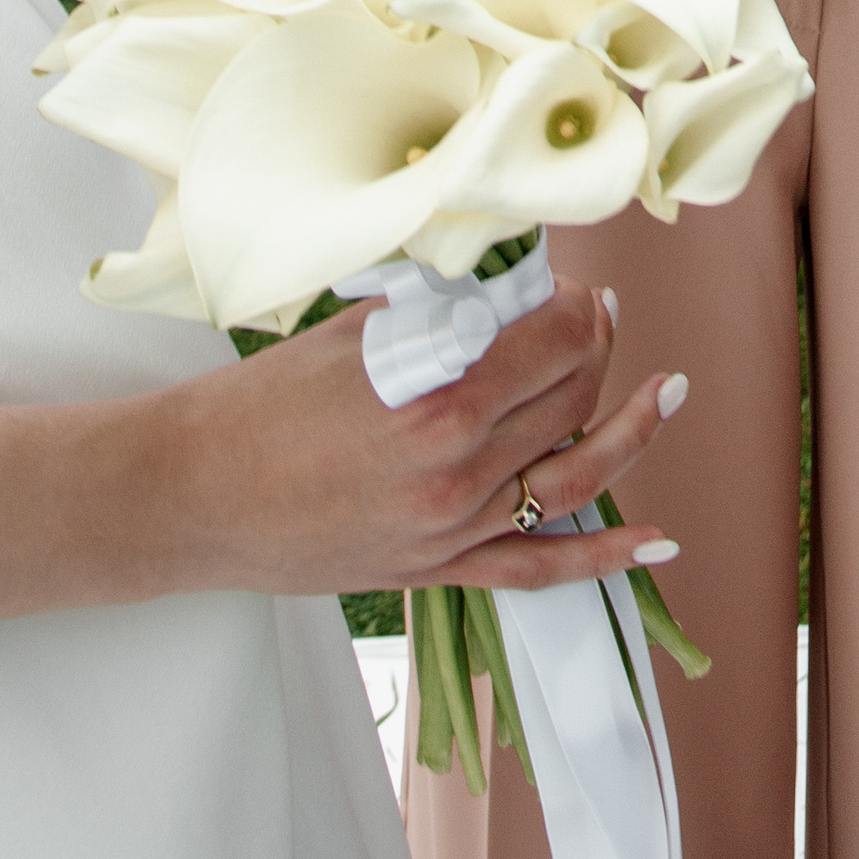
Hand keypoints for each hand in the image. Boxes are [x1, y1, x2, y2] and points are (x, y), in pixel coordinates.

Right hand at [152, 274, 684, 597]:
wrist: (193, 495)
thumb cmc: (262, 403)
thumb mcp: (358, 331)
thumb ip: (443, 312)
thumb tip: (510, 285)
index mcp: (440, 401)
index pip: (554, 343)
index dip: (576, 306)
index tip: (570, 286)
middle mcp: (457, 472)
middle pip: (570, 400)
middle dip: (595, 348)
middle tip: (592, 315)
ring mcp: (452, 531)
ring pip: (572, 472)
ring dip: (628, 428)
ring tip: (666, 392)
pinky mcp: (437, 573)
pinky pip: (540, 569)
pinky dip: (604, 560)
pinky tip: (655, 542)